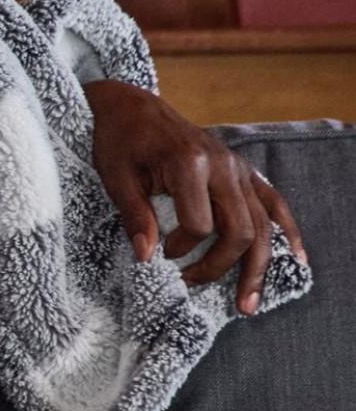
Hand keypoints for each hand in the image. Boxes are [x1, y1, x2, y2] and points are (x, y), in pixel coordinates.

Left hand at [84, 80, 306, 314]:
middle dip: (221, 266)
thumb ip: (135, 217)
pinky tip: (294, 258)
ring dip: (257, 266)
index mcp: (188, 164)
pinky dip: (285, 231)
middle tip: (193, 285)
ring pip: (263, 223)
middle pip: (241, 229)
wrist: (131, 108)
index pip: (200, 224)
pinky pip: (273, 202)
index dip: (180, 248)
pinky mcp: (242, 170)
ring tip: (247, 302)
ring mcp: (237, 167)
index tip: (159, 254)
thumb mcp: (116, 178)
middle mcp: (223, 165)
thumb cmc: (118, 142)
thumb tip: (146, 258)